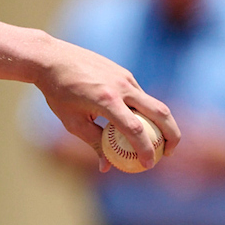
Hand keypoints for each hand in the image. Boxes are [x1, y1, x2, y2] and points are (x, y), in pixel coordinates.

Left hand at [33, 40, 180, 172]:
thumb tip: (107, 167)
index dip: (145, 149)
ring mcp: (125, 77)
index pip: (135, 129)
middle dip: (172, 135)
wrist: (52, 58)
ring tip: (157, 141)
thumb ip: (93, 143)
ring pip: (152, 103)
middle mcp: (122, 86)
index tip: (148, 164)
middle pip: (160, 112)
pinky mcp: (124, 73)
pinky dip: (144, 111)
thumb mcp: (72, 122)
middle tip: (169, 153)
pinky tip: (136, 122)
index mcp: (107, 100)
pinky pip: (140, 95)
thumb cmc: (58, 93)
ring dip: (159, 123)